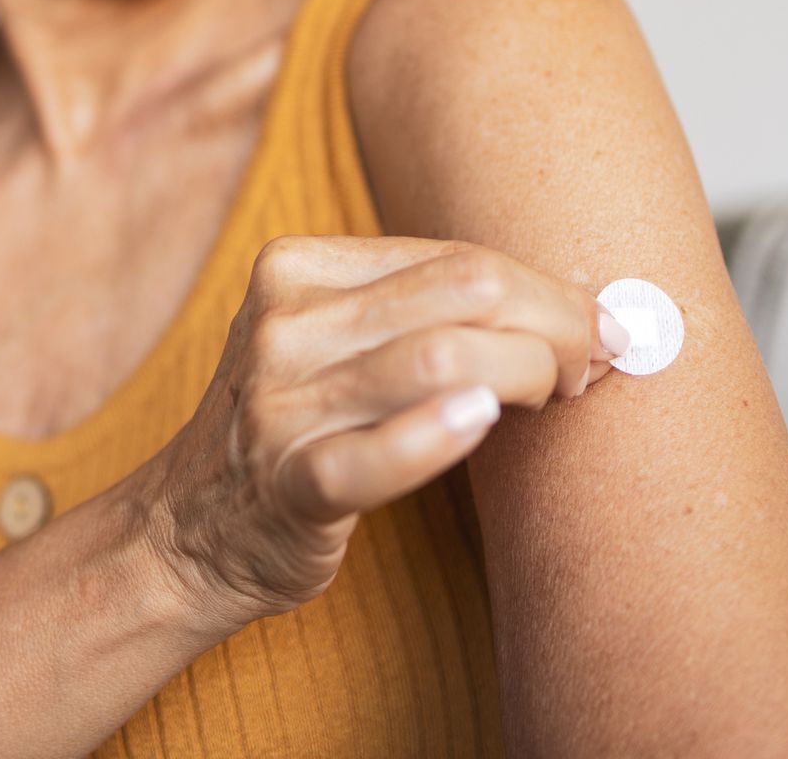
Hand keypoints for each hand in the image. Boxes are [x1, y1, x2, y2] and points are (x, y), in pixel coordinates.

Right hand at [139, 235, 626, 632]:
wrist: (189, 531)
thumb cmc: (296, 429)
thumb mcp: (335, 341)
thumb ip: (425, 308)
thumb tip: (574, 289)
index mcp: (294, 268)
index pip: (453, 257)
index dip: (545, 288)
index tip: (598, 323)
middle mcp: (283, 324)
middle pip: (461, 294)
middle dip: (555, 323)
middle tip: (596, 363)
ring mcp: (279, 405)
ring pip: (437, 362)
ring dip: (529, 375)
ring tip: (561, 397)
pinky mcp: (287, 485)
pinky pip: (373, 459)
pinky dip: (435, 437)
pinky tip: (481, 425)